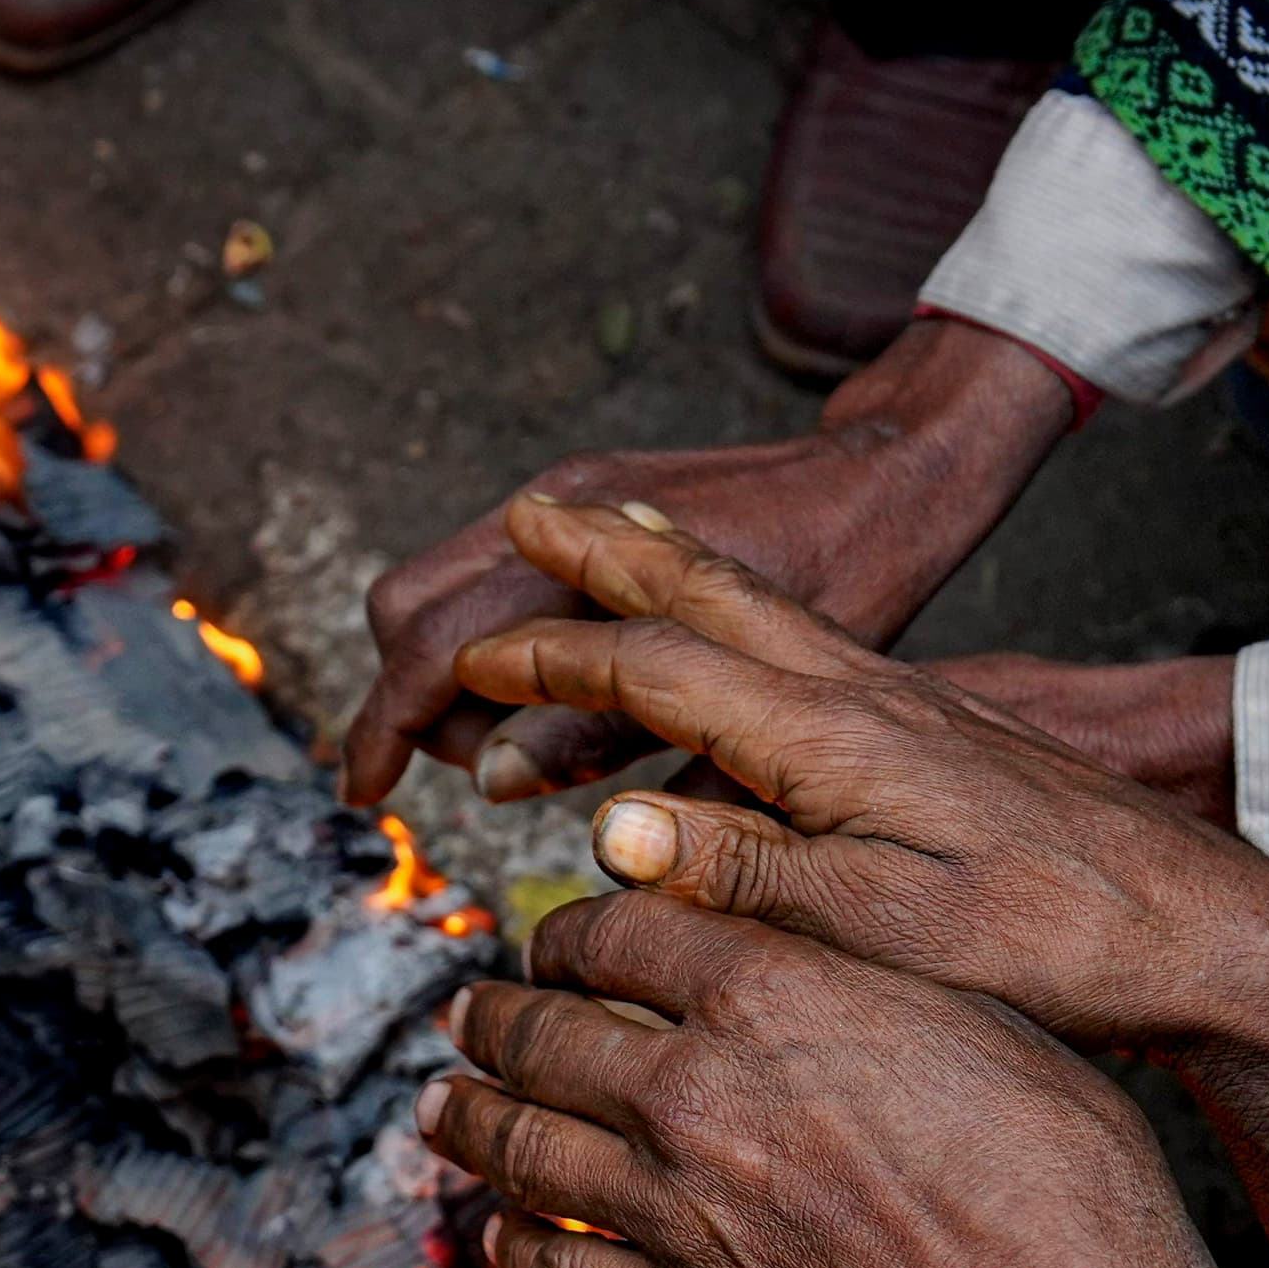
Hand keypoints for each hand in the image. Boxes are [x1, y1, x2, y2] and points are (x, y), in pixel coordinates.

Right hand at [338, 316, 1074, 806]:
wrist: (904, 471)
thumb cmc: (867, 600)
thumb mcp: (782, 727)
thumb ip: (623, 756)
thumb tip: (490, 778)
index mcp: (617, 580)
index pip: (454, 652)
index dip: (393, 730)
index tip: (363, 795)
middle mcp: (584, 514)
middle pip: (413, 607)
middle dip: (414, 699)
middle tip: (481, 768)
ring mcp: (582, 489)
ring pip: (439, 580)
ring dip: (446, 666)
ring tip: (520, 735)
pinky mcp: (591, 485)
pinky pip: (488, 560)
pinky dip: (484, 627)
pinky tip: (549, 681)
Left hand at [424, 892, 1268, 1267]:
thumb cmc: (1060, 1168)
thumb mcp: (966, 1012)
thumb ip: (839, 970)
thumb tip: (763, 941)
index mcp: (769, 990)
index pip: (612, 928)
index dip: (570, 931)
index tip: (559, 943)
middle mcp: (697, 1087)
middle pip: (539, 1029)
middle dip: (493, 1017)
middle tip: (471, 1014)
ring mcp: (676, 1205)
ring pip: (520, 1142)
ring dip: (469, 1118)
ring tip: (446, 1105)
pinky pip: (552, 1265)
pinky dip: (510, 1240)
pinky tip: (499, 1227)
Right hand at [456, 494, 1268, 1267]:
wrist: (1205, 922)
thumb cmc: (1054, 940)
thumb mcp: (885, 926)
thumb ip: (742, 870)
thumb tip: (605, 826)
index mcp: (832, 738)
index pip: (656, 673)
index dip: (550, 664)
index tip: (466, 664)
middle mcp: (861, 695)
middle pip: (705, 600)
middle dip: (603, 557)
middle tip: (528, 510)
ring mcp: (901, 701)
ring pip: (757, 610)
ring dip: (666, 569)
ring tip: (606, 535)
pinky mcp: (933, 724)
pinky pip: (802, 642)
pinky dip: (735, 613)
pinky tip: (734, 638)